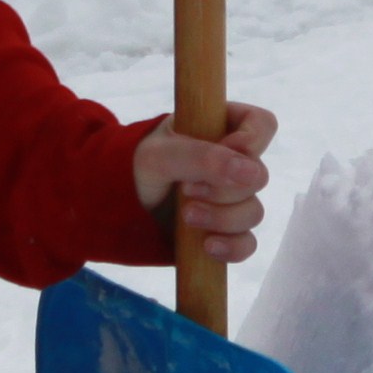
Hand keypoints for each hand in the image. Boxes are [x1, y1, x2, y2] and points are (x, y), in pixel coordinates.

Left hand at [133, 102, 276, 265]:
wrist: (110, 208)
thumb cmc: (134, 167)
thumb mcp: (160, 155)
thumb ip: (203, 158)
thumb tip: (252, 173)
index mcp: (221, 128)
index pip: (262, 125)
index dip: (252, 141)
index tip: (225, 150)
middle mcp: (231, 163)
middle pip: (259, 176)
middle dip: (224, 188)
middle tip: (187, 189)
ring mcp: (229, 200)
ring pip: (254, 212)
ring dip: (223, 218)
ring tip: (187, 217)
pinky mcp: (223, 232)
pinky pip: (247, 243)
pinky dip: (231, 247)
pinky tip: (207, 246)